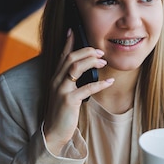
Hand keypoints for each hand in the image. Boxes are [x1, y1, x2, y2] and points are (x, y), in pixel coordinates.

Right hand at [43, 30, 113, 154]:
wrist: (53, 133)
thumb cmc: (62, 113)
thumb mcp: (64, 94)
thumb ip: (70, 82)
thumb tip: (86, 71)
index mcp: (55, 78)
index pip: (61, 56)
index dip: (68, 43)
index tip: (73, 31)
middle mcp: (56, 81)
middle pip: (70, 58)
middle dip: (86, 51)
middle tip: (100, 52)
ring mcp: (61, 90)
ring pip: (75, 68)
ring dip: (91, 62)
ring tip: (103, 62)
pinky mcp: (69, 101)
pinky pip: (86, 88)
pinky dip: (100, 83)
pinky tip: (110, 81)